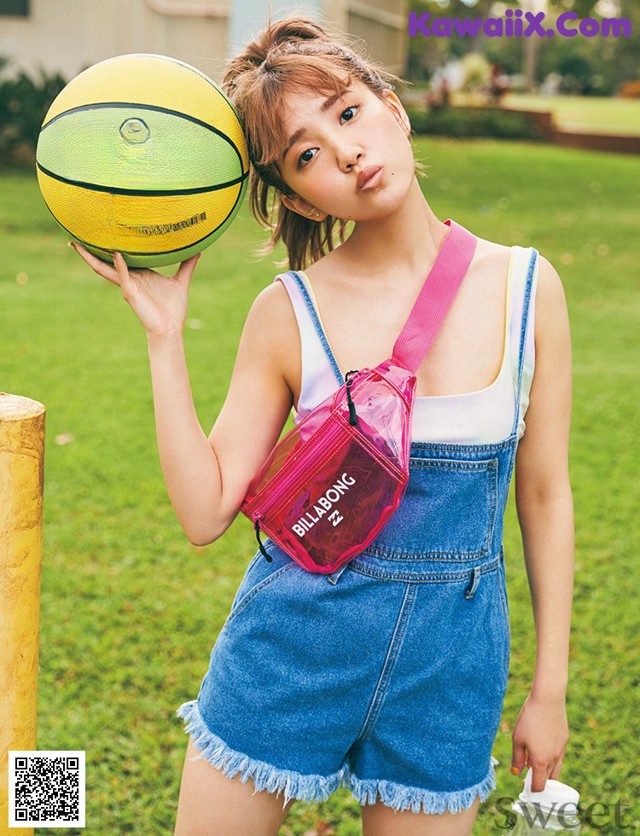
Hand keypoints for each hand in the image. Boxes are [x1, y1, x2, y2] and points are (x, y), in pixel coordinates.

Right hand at [70, 242, 199, 338]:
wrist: (171, 328)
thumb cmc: (173, 309)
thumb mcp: (181, 281)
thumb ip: (187, 265)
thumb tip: (198, 249)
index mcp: (138, 275)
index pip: (119, 258)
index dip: (109, 246)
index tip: (101, 231)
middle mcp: (128, 279)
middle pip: (104, 262)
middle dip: (89, 251)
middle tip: (75, 235)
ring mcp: (127, 286)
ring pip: (104, 269)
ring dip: (91, 257)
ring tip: (78, 243)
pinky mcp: (131, 294)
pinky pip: (123, 277)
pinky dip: (119, 265)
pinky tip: (116, 253)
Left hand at [511, 692, 568, 792]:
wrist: (548, 700)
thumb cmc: (529, 718)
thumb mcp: (517, 739)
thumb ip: (517, 758)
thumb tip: (516, 772)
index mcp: (540, 761)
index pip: (540, 785)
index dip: (532, 788)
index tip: (524, 783)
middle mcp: (554, 758)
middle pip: (548, 779)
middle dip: (539, 778)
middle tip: (527, 771)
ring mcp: (561, 749)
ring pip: (556, 768)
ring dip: (546, 769)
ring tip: (533, 759)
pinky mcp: (565, 740)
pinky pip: (559, 755)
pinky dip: (551, 757)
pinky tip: (541, 745)